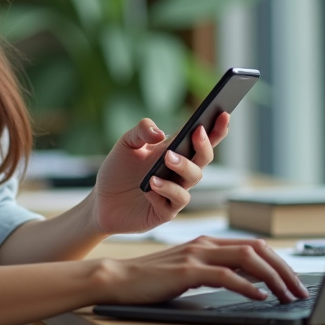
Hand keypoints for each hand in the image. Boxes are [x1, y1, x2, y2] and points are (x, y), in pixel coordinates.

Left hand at [89, 112, 230, 235]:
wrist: (100, 201)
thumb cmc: (117, 170)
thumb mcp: (126, 144)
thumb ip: (141, 131)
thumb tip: (160, 133)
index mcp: (174, 152)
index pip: (201, 140)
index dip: (216, 129)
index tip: (224, 114)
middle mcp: (179, 172)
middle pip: (203, 158)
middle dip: (204, 145)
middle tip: (196, 133)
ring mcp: (174, 192)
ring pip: (193, 179)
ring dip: (183, 167)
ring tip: (167, 159)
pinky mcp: (165, 211)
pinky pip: (175, 201)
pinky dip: (165, 190)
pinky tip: (150, 185)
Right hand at [96, 237, 309, 303]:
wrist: (117, 279)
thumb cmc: (151, 280)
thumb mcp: (189, 272)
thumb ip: (215, 271)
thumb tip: (250, 285)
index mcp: (207, 242)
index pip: (255, 245)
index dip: (280, 263)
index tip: (294, 282)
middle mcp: (205, 244)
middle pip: (258, 249)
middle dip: (285, 271)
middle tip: (300, 292)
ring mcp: (196, 255)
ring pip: (247, 259)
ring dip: (273, 279)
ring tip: (287, 296)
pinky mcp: (187, 271)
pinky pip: (225, 275)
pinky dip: (248, 286)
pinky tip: (260, 297)